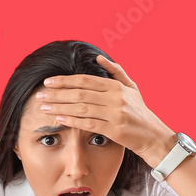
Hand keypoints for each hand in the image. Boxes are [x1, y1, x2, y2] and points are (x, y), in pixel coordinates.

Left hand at [36, 54, 174, 163]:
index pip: (85, 80)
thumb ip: (116, 72)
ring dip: (60, 107)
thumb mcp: (132, 88)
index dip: (64, 80)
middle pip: (80, 93)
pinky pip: (88, 124)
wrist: (155, 137)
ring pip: (81, 108)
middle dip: (57, 93)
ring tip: (44, 107)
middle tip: (40, 95)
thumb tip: (99, 58)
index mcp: (116, 86)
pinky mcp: (115, 129)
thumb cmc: (141, 114)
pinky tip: (59, 119)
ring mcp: (115, 113)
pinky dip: (72, 121)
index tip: (48, 82)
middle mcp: (115, 97)